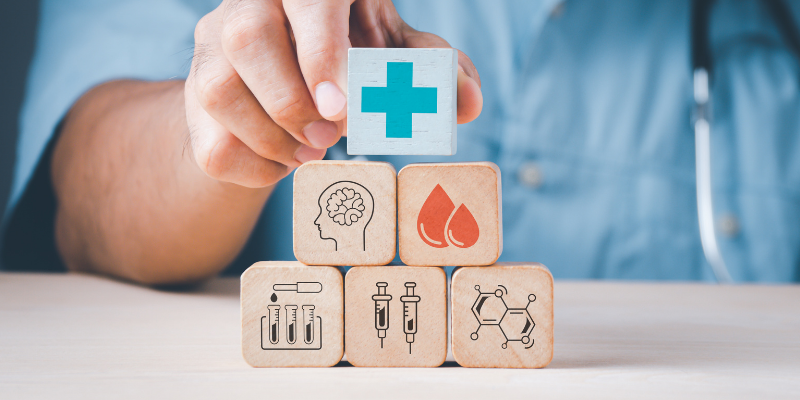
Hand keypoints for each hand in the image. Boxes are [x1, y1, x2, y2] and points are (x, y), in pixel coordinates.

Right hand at [186, 0, 482, 187]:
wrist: (283, 73)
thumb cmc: (344, 54)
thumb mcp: (391, 53)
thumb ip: (429, 70)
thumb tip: (469, 102)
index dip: (320, 50)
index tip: (342, 108)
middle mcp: (246, 5)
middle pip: (246, 37)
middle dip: (292, 101)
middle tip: (332, 138)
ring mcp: (209, 48)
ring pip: (217, 91)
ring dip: (271, 138)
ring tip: (311, 154)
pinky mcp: (192, 95)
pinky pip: (207, 141)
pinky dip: (252, 168)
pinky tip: (283, 162)